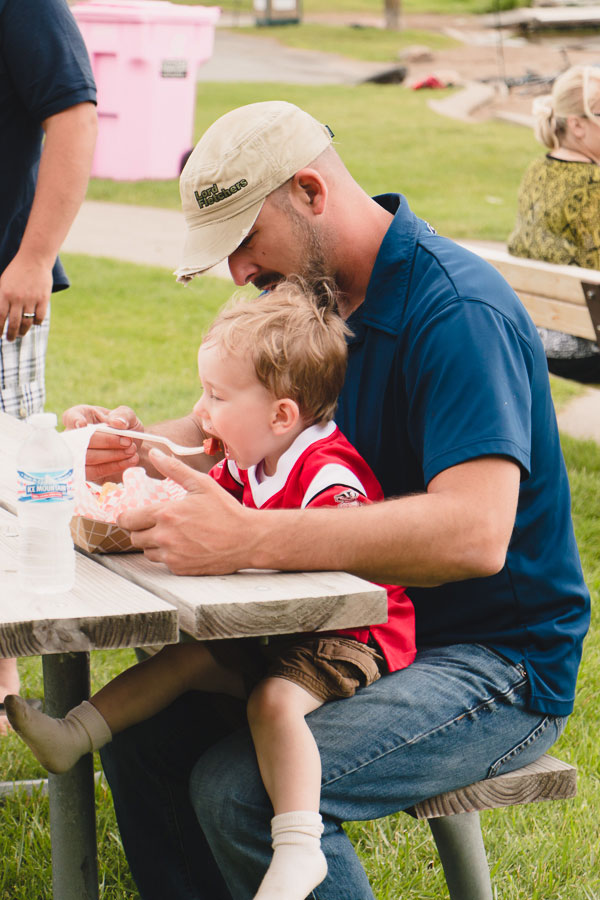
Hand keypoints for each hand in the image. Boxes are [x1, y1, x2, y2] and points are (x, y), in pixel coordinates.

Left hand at [0, 254, 50, 340]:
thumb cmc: (16, 271)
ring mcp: (31, 299)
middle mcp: (17, 298)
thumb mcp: (3, 282)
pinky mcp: (43, 299)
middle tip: (9, 339)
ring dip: (23, 331)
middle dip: (11, 334)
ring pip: (26, 322)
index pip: (0, 317)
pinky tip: (33, 323)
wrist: (34, 259)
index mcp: (5, 294)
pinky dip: (36, 323)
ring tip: (20, 334)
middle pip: (13, 323)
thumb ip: (1, 298)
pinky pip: (39, 317)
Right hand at [63, 404, 142, 482]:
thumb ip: (123, 415)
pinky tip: (129, 461)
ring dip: (112, 455)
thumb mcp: (128, 417)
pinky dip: (113, 467)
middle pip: (82, 440)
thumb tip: (117, 422)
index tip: (82, 424)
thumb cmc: (126, 428)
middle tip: (128, 442)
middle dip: (106, 441)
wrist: (132, 449)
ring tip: (131, 451)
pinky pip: (95, 471)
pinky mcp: (85, 471)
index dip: (74, 421)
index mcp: (82, 416)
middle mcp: (75, 435)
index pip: (71, 417)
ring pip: (87, 457)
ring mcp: (77, 455)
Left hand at [118, 449, 255, 574]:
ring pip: (147, 551)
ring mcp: (172, 555)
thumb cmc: (226, 510)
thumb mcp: (201, 484)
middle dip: (141, 530)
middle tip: (157, 524)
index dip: (129, 516)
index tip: (135, 515)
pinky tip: (184, 546)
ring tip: (172, 535)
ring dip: (153, 544)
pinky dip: (168, 555)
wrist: (247, 539)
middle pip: (134, 537)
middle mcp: (164, 536)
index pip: (128, 519)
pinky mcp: (180, 568)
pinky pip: (163, 562)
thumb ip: (174, 468)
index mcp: (166, 513)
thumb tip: (155, 453)